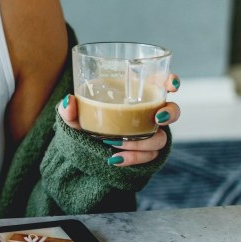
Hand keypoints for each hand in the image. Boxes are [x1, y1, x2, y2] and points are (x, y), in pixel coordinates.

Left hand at [58, 74, 180, 165]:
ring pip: (161, 138)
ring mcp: (149, 134)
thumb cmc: (84, 123)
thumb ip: (69, 109)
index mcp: (134, 96)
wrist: (82, 149)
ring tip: (116, 144)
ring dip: (142, 142)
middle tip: (157, 118)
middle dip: (170, 114)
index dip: (170, 81)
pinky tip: (116, 159)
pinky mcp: (145, 153)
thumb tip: (68, 102)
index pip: (159, 83)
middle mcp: (147, 114)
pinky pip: (148, 157)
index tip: (171, 85)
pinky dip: (133, 158)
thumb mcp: (74, 116)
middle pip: (172, 111)